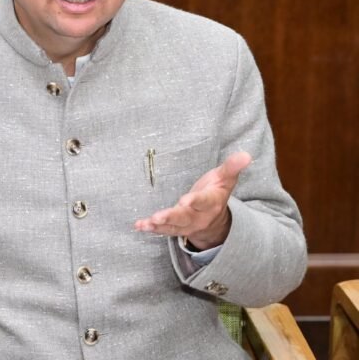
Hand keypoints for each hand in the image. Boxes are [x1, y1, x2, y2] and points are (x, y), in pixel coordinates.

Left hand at [134, 152, 251, 249]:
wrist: (215, 220)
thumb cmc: (216, 192)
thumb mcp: (225, 179)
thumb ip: (232, 167)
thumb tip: (246, 155)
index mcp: (211, 202)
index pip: (203, 201)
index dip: (195, 201)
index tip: (185, 200)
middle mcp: (199, 217)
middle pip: (185, 217)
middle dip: (171, 217)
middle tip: (158, 216)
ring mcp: (187, 225)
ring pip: (173, 226)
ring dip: (158, 225)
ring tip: (146, 223)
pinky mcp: (176, 228)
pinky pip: (164, 230)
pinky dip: (151, 229)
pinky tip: (139, 225)